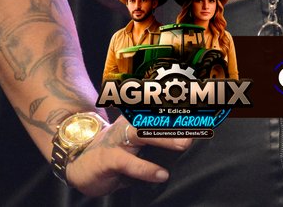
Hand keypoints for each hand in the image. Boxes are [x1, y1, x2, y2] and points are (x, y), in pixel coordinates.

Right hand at [65, 117, 193, 195]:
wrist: (77, 161)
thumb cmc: (115, 152)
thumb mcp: (137, 144)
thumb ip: (158, 140)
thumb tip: (189, 140)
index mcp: (137, 118)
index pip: (161, 110)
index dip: (182, 106)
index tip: (204, 106)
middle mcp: (128, 124)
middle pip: (154, 116)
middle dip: (177, 119)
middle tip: (199, 126)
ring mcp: (118, 139)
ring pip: (142, 133)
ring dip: (164, 138)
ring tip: (185, 145)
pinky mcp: (108, 158)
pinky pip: (129, 162)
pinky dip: (146, 169)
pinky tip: (162, 175)